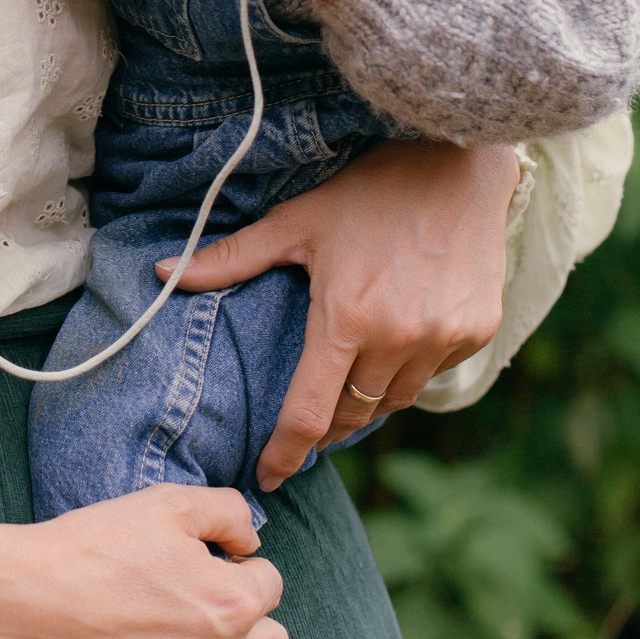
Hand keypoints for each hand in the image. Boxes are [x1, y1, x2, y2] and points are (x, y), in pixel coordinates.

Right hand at [0, 486, 287, 638]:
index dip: (239, 568)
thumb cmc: (88, 549)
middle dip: (248, 622)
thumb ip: (224, 512)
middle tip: (203, 611)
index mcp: (229, 598)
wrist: (20, 605)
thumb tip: (250, 542)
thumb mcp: (161, 503)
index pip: (270, 583)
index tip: (206, 567)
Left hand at [167, 139, 515, 488]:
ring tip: (347, 381)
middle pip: (351, 415)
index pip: (308, 414)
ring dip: (366, 401)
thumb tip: (162, 273)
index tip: (269, 477)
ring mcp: (442, 339)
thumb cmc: (367, 189)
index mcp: (345, 319)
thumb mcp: (295, 221)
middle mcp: (398, 339)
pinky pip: (432, 374)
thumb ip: (232, 258)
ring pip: (394, 401)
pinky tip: (396, 342)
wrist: (456, 161)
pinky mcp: (476, 332)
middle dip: (323, 425)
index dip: (285, 453)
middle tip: (305, 421)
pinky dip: (409, 370)